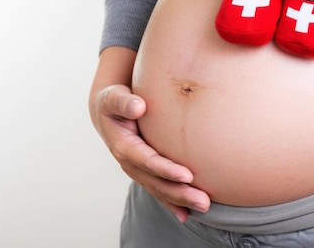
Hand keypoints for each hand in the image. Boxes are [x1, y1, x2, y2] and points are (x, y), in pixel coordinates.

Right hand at [89, 47, 210, 221]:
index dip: (166, 169)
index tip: (187, 175)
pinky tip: (187, 215)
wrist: (108, 111)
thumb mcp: (113, 98)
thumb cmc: (114, 101)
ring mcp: (138, 170)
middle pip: (156, 182)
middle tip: (204, 200)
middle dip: (180, 193)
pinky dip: (172, 202)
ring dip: (181, 200)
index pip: (147, 161)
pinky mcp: (145, 171)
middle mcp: (130, 163)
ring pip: (160, 189)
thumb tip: (138, 106)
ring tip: (204, 206)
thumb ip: (123, 102)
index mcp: (123, 146)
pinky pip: (159, 189)